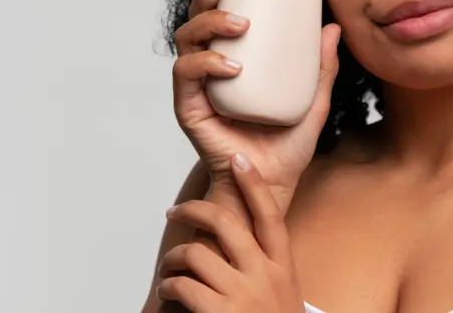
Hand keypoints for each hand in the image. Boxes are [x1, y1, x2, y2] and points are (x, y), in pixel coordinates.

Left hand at [158, 153, 305, 312]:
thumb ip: (265, 263)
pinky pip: (181, 287)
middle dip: (194, 210)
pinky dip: (168, 287)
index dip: (254, 183)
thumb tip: (236, 237)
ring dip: (174, 259)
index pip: (269, 214)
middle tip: (176, 212)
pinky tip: (169, 292)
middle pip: (226, 223)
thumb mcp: (284, 290)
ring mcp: (242, 295)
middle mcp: (265, 274)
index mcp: (283, 265)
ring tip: (169, 269)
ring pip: (196, 254)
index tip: (239, 158)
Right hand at [172, 0, 340, 210]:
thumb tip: (332, 27)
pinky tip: (232, 66)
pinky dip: (207, 65)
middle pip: (197, 17)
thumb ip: (321, 67)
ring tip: (240, 24)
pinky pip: (186, 76)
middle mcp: (209, 68)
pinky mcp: (189, 109)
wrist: (272, 186)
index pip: (220, 13)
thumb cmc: (286, 145)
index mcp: (233, 59)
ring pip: (186, 40)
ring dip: (209, 24)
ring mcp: (197, 87)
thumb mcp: (313, 100)